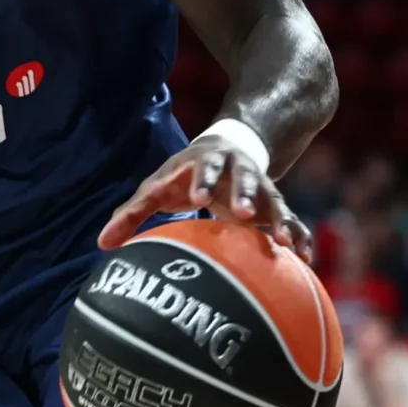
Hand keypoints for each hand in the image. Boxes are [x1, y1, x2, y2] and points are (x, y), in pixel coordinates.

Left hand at [97, 136, 312, 260]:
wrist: (229, 148)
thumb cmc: (183, 176)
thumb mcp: (157, 188)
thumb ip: (131, 214)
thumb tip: (101, 244)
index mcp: (207, 163)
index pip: (204, 168)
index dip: (203, 180)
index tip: (198, 196)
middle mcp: (238, 171)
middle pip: (246, 179)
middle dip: (247, 194)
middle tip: (244, 213)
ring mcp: (261, 188)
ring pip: (275, 200)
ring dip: (281, 219)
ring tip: (286, 242)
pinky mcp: (276, 206)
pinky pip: (293, 220)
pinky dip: (300, 236)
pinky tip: (305, 259)